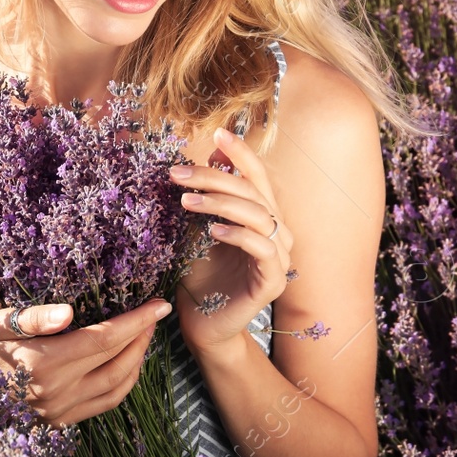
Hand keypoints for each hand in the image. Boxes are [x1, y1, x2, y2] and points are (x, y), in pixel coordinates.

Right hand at [0, 298, 172, 427]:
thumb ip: (32, 318)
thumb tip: (68, 312)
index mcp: (46, 362)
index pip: (106, 338)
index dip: (137, 321)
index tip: (160, 304)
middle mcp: (59, 391)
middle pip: (118, 362)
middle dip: (142, 337)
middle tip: (154, 315)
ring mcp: (61, 411)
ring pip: (118, 387)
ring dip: (137, 361)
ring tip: (143, 338)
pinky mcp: (60, 423)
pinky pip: (104, 404)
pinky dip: (123, 383)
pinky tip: (124, 367)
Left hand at [169, 125, 294, 356]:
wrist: (200, 323)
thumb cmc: (199, 273)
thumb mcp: (196, 227)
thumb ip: (206, 197)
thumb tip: (206, 155)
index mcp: (263, 217)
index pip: (258, 177)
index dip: (242, 154)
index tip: (217, 133)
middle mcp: (278, 233)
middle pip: (254, 192)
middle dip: (215, 177)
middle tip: (177, 173)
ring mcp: (279, 258)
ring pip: (260, 216)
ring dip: (221, 203)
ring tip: (187, 201)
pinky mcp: (273, 282)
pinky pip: (264, 250)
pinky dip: (239, 235)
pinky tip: (213, 231)